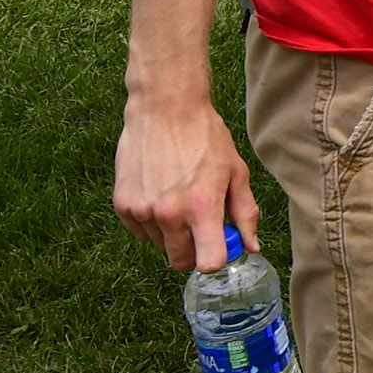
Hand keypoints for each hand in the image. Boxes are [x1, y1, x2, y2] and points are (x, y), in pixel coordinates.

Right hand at [115, 86, 259, 271]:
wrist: (165, 109)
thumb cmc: (205, 138)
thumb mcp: (236, 172)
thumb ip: (245, 212)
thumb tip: (250, 245)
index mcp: (202, 208)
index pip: (208, 262)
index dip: (216, 258)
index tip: (220, 245)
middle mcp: (169, 214)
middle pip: (180, 261)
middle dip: (193, 249)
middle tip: (201, 222)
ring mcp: (142, 211)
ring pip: (160, 246)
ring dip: (171, 233)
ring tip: (179, 198)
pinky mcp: (122, 205)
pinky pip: (141, 232)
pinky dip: (152, 222)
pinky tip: (161, 194)